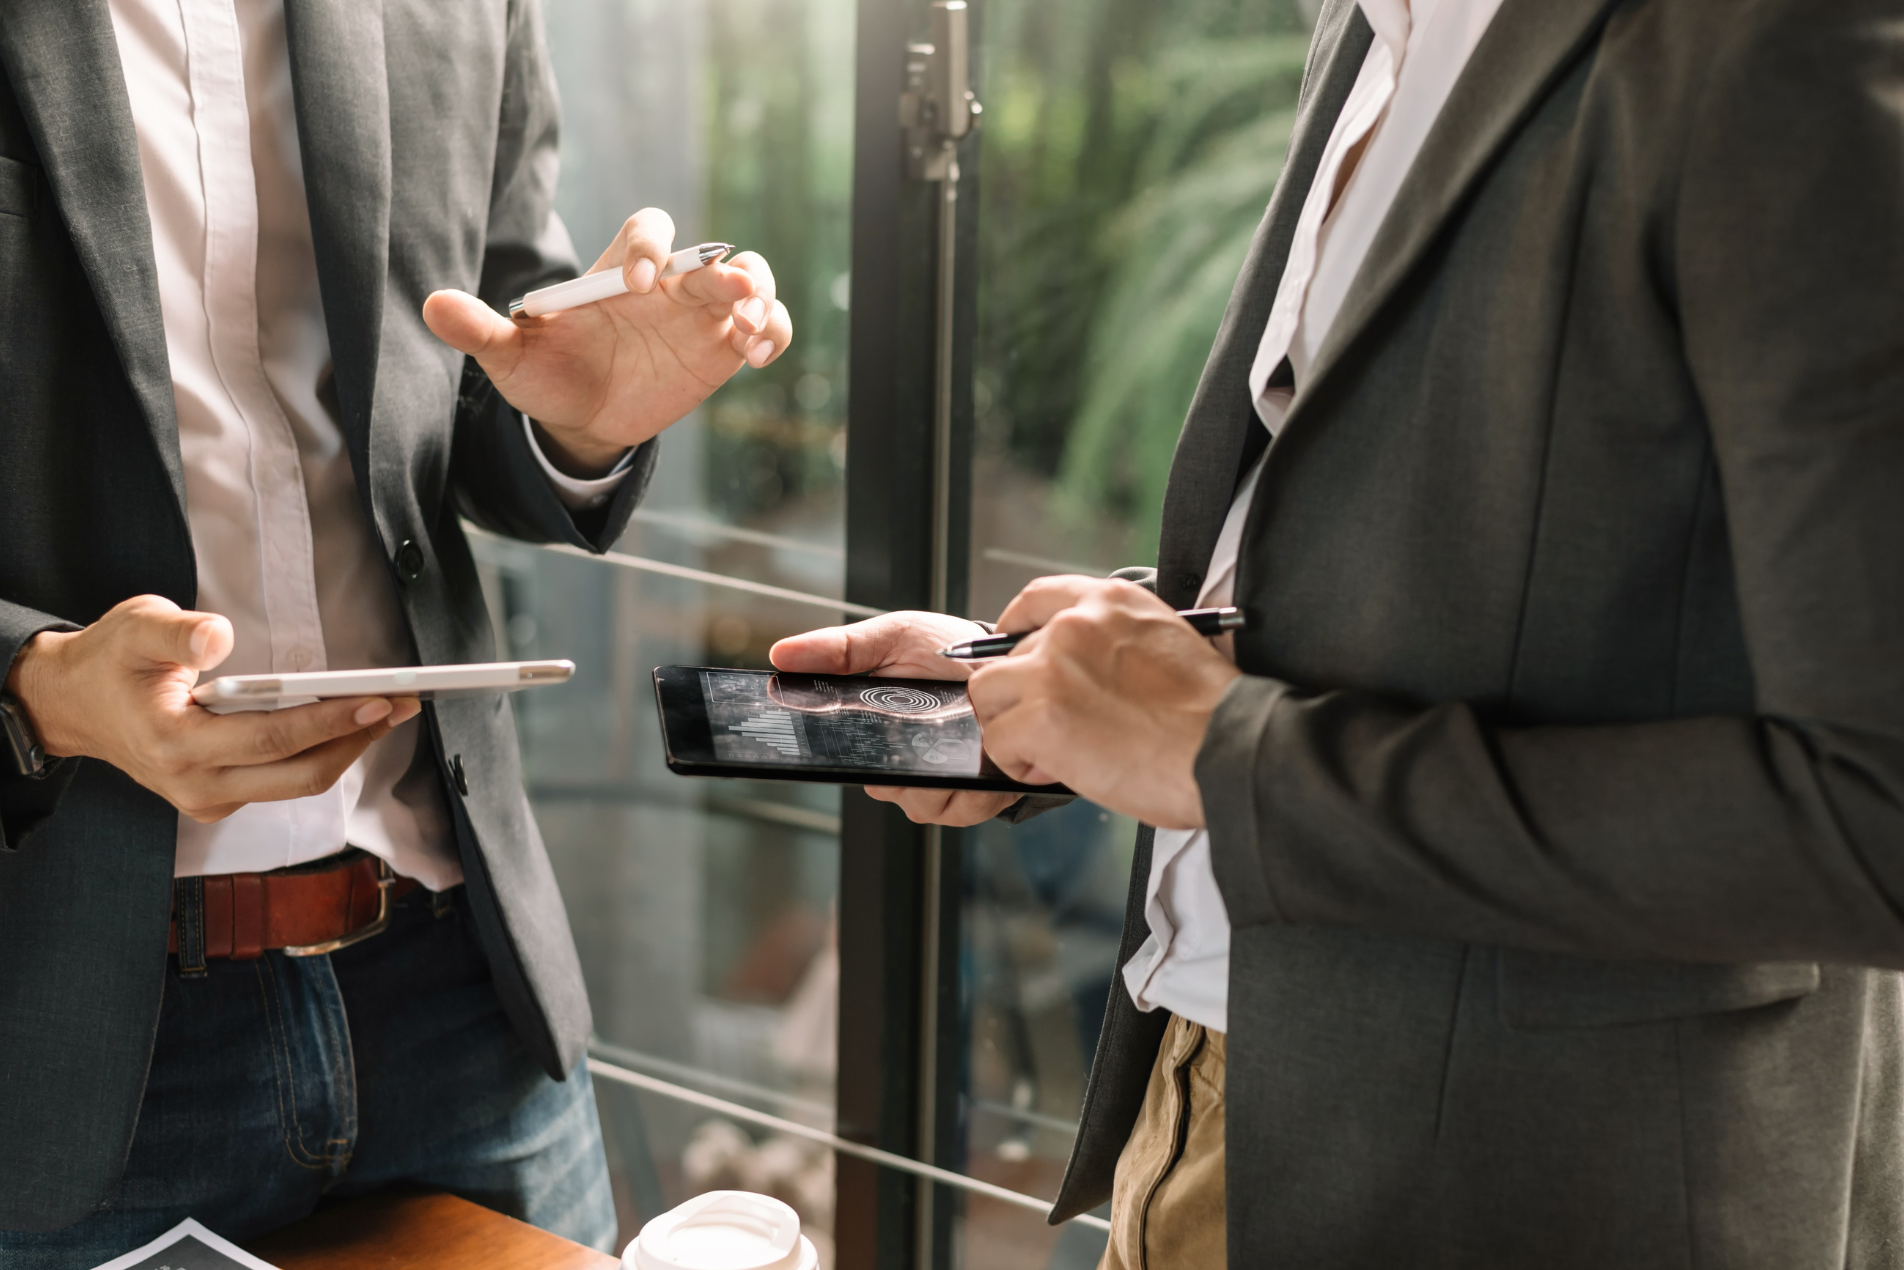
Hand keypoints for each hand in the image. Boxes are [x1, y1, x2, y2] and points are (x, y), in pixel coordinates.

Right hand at [4, 596, 420, 822]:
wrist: (76, 705)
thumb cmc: (111, 662)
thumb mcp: (135, 628)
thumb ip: (177, 632)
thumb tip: (220, 637)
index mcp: (174, 742)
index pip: (269, 739)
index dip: (328, 722)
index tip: (376, 700)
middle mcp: (195, 783)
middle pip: (297, 774)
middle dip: (357, 739)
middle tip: (405, 703)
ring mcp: (208, 798)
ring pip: (297, 783)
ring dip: (347, 748)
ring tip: (389, 710)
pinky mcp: (220, 798)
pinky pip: (283, 783)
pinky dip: (321, 754)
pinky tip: (350, 725)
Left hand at [422, 208, 792, 476]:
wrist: (582, 419)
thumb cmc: (548, 375)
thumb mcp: (512, 356)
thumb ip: (481, 328)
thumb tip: (431, 304)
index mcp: (619, 271)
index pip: (647, 232)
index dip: (652, 247)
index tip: (641, 283)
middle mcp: (668, 285)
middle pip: (711, 254)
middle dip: (725, 270)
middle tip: (728, 292)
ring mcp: (701, 316)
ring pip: (751, 282)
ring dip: (760, 297)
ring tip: (748, 331)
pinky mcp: (723, 349)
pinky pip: (766, 328)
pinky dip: (772, 334)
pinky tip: (756, 358)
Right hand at [770, 611, 1022, 826]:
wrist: (1008, 662)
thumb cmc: (945, 650)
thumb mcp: (891, 637)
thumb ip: (838, 648)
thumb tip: (778, 654)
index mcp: (865, 730)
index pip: (829, 754)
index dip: (818, 750)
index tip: (823, 736)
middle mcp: (894, 765)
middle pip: (873, 781)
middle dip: (887, 758)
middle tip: (907, 724)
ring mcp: (930, 786)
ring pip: (914, 801)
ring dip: (931, 769)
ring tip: (952, 729)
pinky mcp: (967, 799)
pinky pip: (955, 809)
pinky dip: (967, 783)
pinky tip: (978, 752)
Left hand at [968, 577, 1241, 828]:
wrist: (1227, 750)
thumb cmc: (1210, 715)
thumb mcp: (1165, 646)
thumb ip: (1114, 646)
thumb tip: (1079, 676)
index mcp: (1111, 603)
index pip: (1038, 597)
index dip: (1014, 625)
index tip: (1010, 646)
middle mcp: (1074, 625)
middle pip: (1008, 656)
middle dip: (1023, 698)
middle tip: (1058, 732)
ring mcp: (1051, 668)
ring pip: (990, 695)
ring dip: (1013, 728)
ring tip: (1053, 754)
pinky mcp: (1039, 715)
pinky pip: (998, 741)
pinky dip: (1019, 763)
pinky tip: (1057, 771)